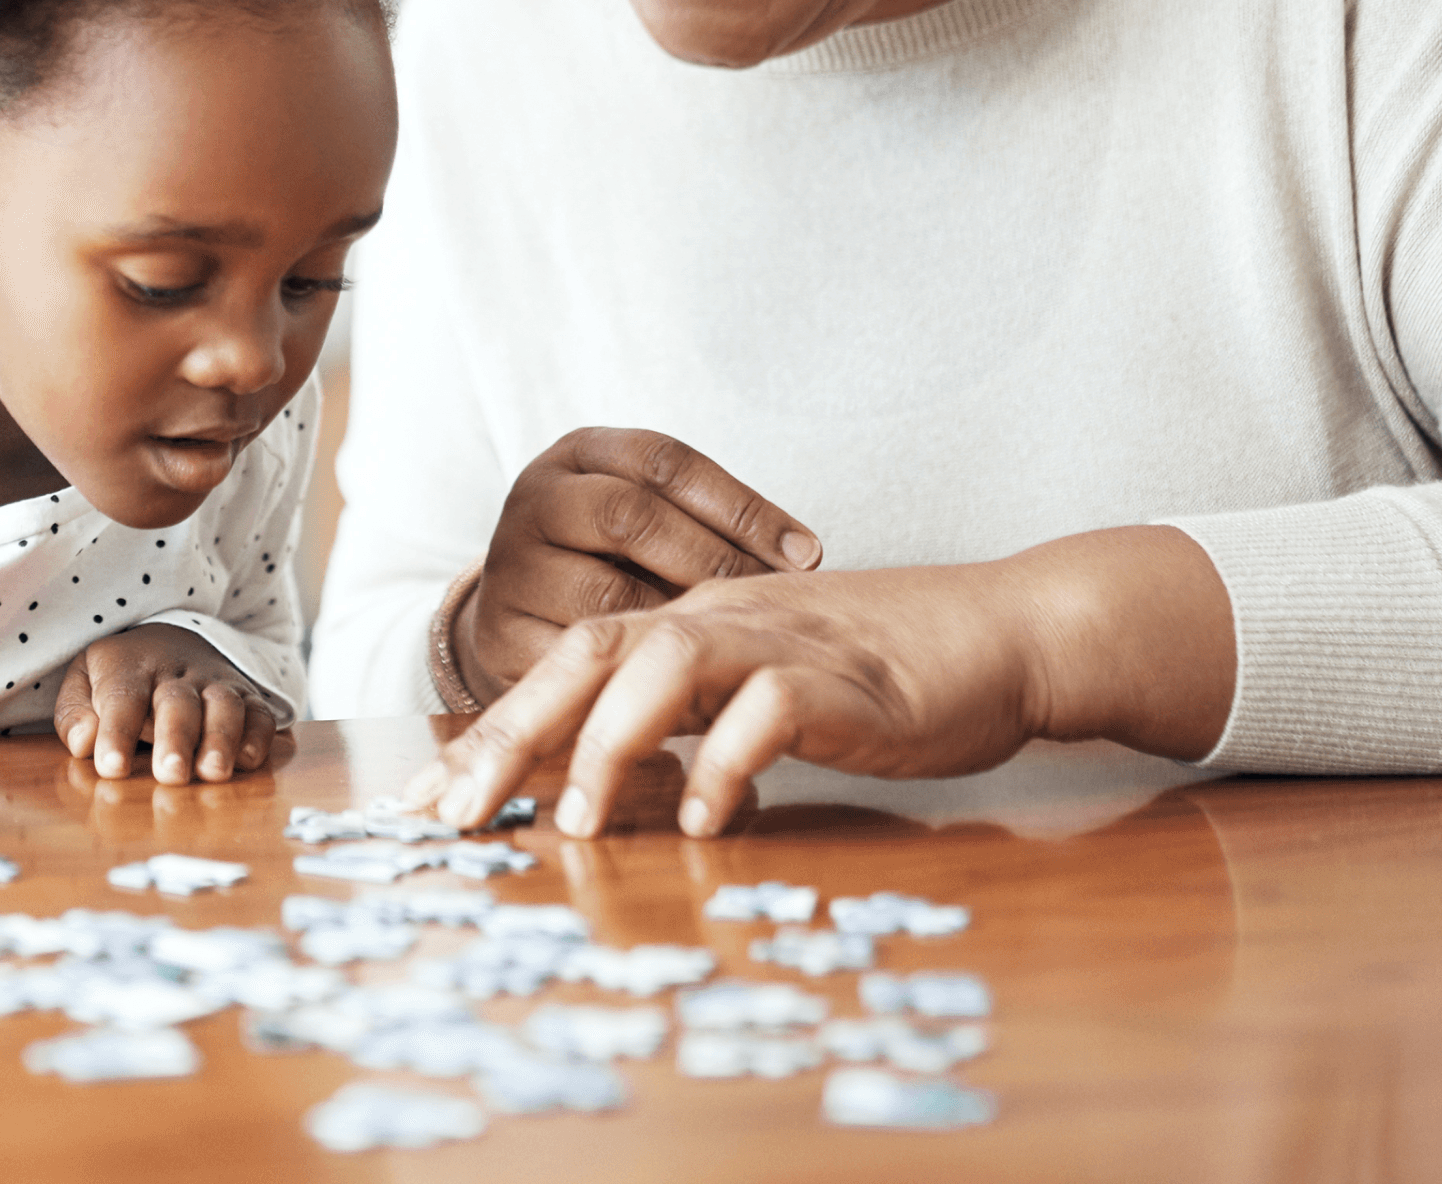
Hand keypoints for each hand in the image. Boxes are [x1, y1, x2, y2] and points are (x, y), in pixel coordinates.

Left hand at [54, 625, 285, 784]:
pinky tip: (246, 761)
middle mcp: (176, 673)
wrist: (173, 636)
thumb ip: (75, 714)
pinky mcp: (246, 697)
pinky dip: (257, 736)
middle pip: (177, 702)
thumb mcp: (84, 681)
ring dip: (221, 739)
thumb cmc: (122, 674)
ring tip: (212, 773)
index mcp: (129, 666)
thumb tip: (84, 744)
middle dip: (175, 738)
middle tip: (171, 774)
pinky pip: (259, 713)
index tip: (111, 767)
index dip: (116, 731)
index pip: (122, 697)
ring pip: (224, 705)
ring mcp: (215, 683)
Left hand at [404, 526, 1236, 836]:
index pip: (572, 663)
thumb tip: (622, 792)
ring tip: (573, 821)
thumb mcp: (771, 694)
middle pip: (588, 654)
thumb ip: (698, 726)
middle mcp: (722, 619)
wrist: (1007, 631)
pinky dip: (726, 762)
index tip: (434, 798)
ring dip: (607, 742)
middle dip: (511, 732)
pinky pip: (769, 711)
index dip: (498, 728)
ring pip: (664, 664)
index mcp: (695, 622)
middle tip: (456, 810)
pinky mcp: (846, 679)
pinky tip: (703, 818)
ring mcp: (783, 642)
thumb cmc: (890, 674)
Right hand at [453, 427, 821, 703]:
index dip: (741, 505)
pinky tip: (691, 685)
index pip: (665, 461)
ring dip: (680, 619)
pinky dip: (640, 670)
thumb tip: (805, 557)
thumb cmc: (611, 562)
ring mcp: (511, 568)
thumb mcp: (648, 517)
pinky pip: (583, 656)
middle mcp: (536, 500)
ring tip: (735, 641)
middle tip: (772, 600)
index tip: (807, 553)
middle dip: (714, 558)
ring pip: (607, 591)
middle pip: (630, 514)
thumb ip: (708, 522)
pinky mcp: (502, 636)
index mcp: (579, 455)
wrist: (517, 616)